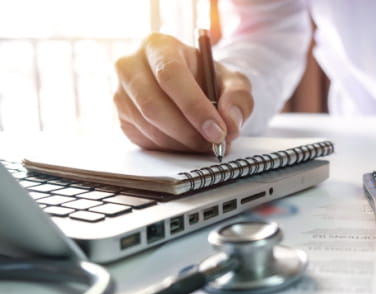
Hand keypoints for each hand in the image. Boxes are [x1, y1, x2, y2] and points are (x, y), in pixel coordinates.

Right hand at [113, 33, 252, 151]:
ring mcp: (121, 94)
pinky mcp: (122, 119)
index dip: (194, 106)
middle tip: (214, 143)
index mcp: (158, 46)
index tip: (217, 131)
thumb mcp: (232, 81)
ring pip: (149, 127)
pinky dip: (171, 148)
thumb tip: (230, 123)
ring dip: (182, 143)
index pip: (170, 75)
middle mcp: (131, 66)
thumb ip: (238, 98)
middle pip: (153, 105)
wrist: (192, 87)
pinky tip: (188, 143)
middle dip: (188, 131)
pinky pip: (145, 141)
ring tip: (206, 143)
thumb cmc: (210, 79)